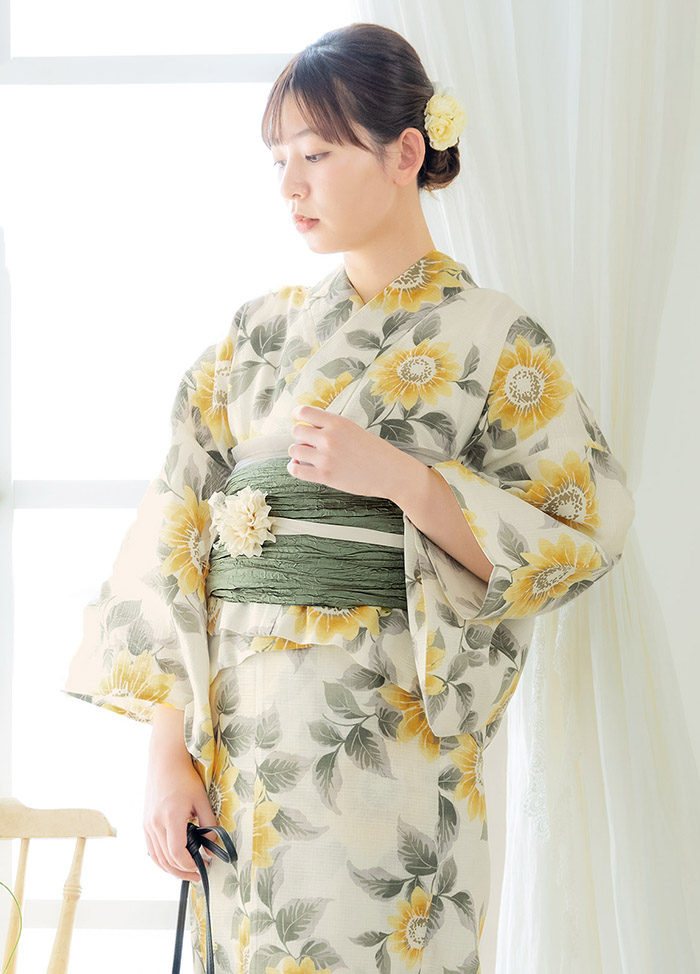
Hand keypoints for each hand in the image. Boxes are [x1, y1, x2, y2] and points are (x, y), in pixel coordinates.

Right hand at [143, 750, 217, 883]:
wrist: (165, 762)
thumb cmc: (184, 778)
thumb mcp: (202, 800)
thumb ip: (209, 824)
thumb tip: (211, 845)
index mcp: (170, 818)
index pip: (177, 854)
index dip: (190, 865)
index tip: (204, 866)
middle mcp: (155, 824)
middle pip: (166, 860)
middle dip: (182, 872)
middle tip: (197, 876)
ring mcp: (147, 824)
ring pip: (157, 858)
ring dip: (171, 868)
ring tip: (187, 871)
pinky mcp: (145, 823)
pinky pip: (151, 849)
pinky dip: (162, 859)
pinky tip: (173, 860)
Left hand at [288, 404, 414, 499]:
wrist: (391, 472)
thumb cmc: (376, 452)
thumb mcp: (354, 429)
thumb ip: (332, 427)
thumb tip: (308, 429)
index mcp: (337, 423)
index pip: (304, 412)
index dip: (298, 416)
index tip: (299, 420)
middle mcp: (329, 438)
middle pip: (296, 432)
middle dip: (300, 437)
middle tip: (308, 442)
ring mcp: (325, 458)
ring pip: (294, 450)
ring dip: (298, 453)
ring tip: (307, 456)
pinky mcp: (325, 476)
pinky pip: (296, 470)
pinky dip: (294, 468)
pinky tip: (300, 466)